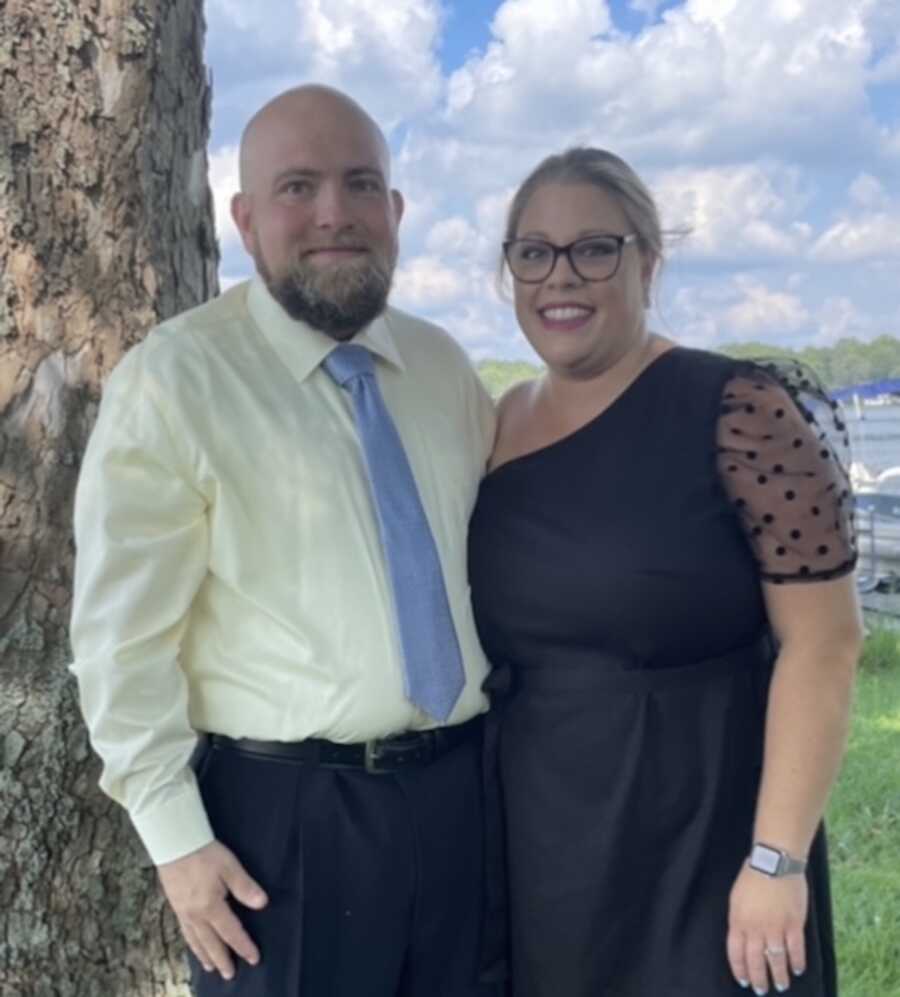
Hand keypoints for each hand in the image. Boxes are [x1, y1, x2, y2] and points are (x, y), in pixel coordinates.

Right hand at [158, 840, 268, 979]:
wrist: (174, 844)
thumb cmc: (204, 853)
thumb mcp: (230, 867)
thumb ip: (245, 887)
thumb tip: (262, 904)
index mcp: (211, 907)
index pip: (231, 932)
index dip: (243, 946)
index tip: (254, 959)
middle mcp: (196, 915)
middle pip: (211, 943)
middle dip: (222, 960)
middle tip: (230, 975)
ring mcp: (183, 912)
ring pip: (196, 941)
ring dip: (205, 955)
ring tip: (211, 967)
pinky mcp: (175, 905)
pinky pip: (185, 932)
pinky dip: (191, 944)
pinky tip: (193, 944)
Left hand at [727, 863, 807, 994]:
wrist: (774, 862)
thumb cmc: (752, 877)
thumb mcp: (736, 899)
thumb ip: (739, 920)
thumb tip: (742, 939)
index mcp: (738, 921)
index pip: (736, 953)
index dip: (740, 969)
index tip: (744, 980)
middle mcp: (756, 928)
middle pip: (756, 961)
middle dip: (759, 978)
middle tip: (761, 989)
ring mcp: (776, 927)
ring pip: (776, 960)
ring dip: (779, 975)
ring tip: (781, 985)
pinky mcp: (794, 924)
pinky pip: (796, 949)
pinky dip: (797, 962)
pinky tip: (797, 969)